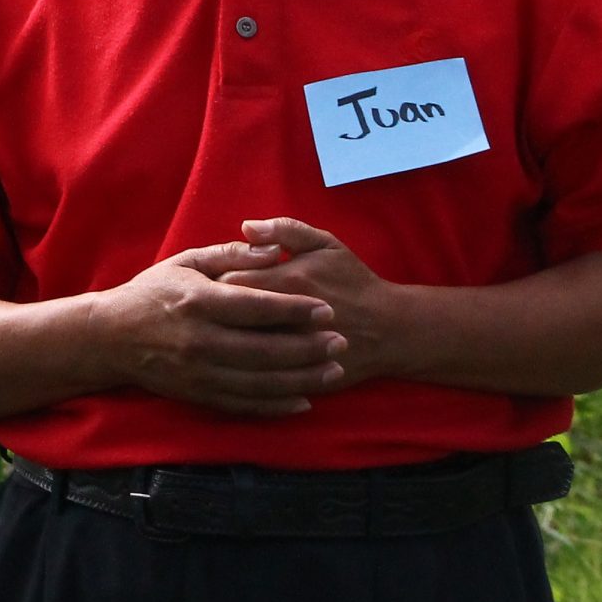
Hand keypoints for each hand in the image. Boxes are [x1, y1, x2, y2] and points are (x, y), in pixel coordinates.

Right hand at [88, 239, 350, 416]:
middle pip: (264, 348)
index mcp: (197, 301)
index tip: (326, 309)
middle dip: (308, 347)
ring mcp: (198, 372)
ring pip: (260, 381)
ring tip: (333, 372)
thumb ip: (230, 254)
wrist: (109, 337)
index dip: (294, 309)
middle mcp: (198, 340)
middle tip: (341, 341)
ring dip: (302, 379)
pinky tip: (303, 401)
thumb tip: (273, 249)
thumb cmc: (152, 293)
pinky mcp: (197, 394)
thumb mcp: (185, 262)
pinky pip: (244, 405)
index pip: (255, 307)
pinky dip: (276, 406)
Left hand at [219, 217, 400, 383]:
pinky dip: (241, 362)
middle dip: (214, 309)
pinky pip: (254, 372)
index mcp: (288, 281)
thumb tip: (246, 226)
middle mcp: (284, 317)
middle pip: (225, 314)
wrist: (390, 330)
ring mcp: (289, 351)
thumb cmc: (353, 282)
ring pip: (236, 345)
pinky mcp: (294, 375)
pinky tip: (238, 352)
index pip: (227, 279)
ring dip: (225, 336)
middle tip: (212, 304)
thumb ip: (286, 230)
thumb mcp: (326, 246)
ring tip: (223, 327)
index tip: (213, 278)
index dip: (214, 278)